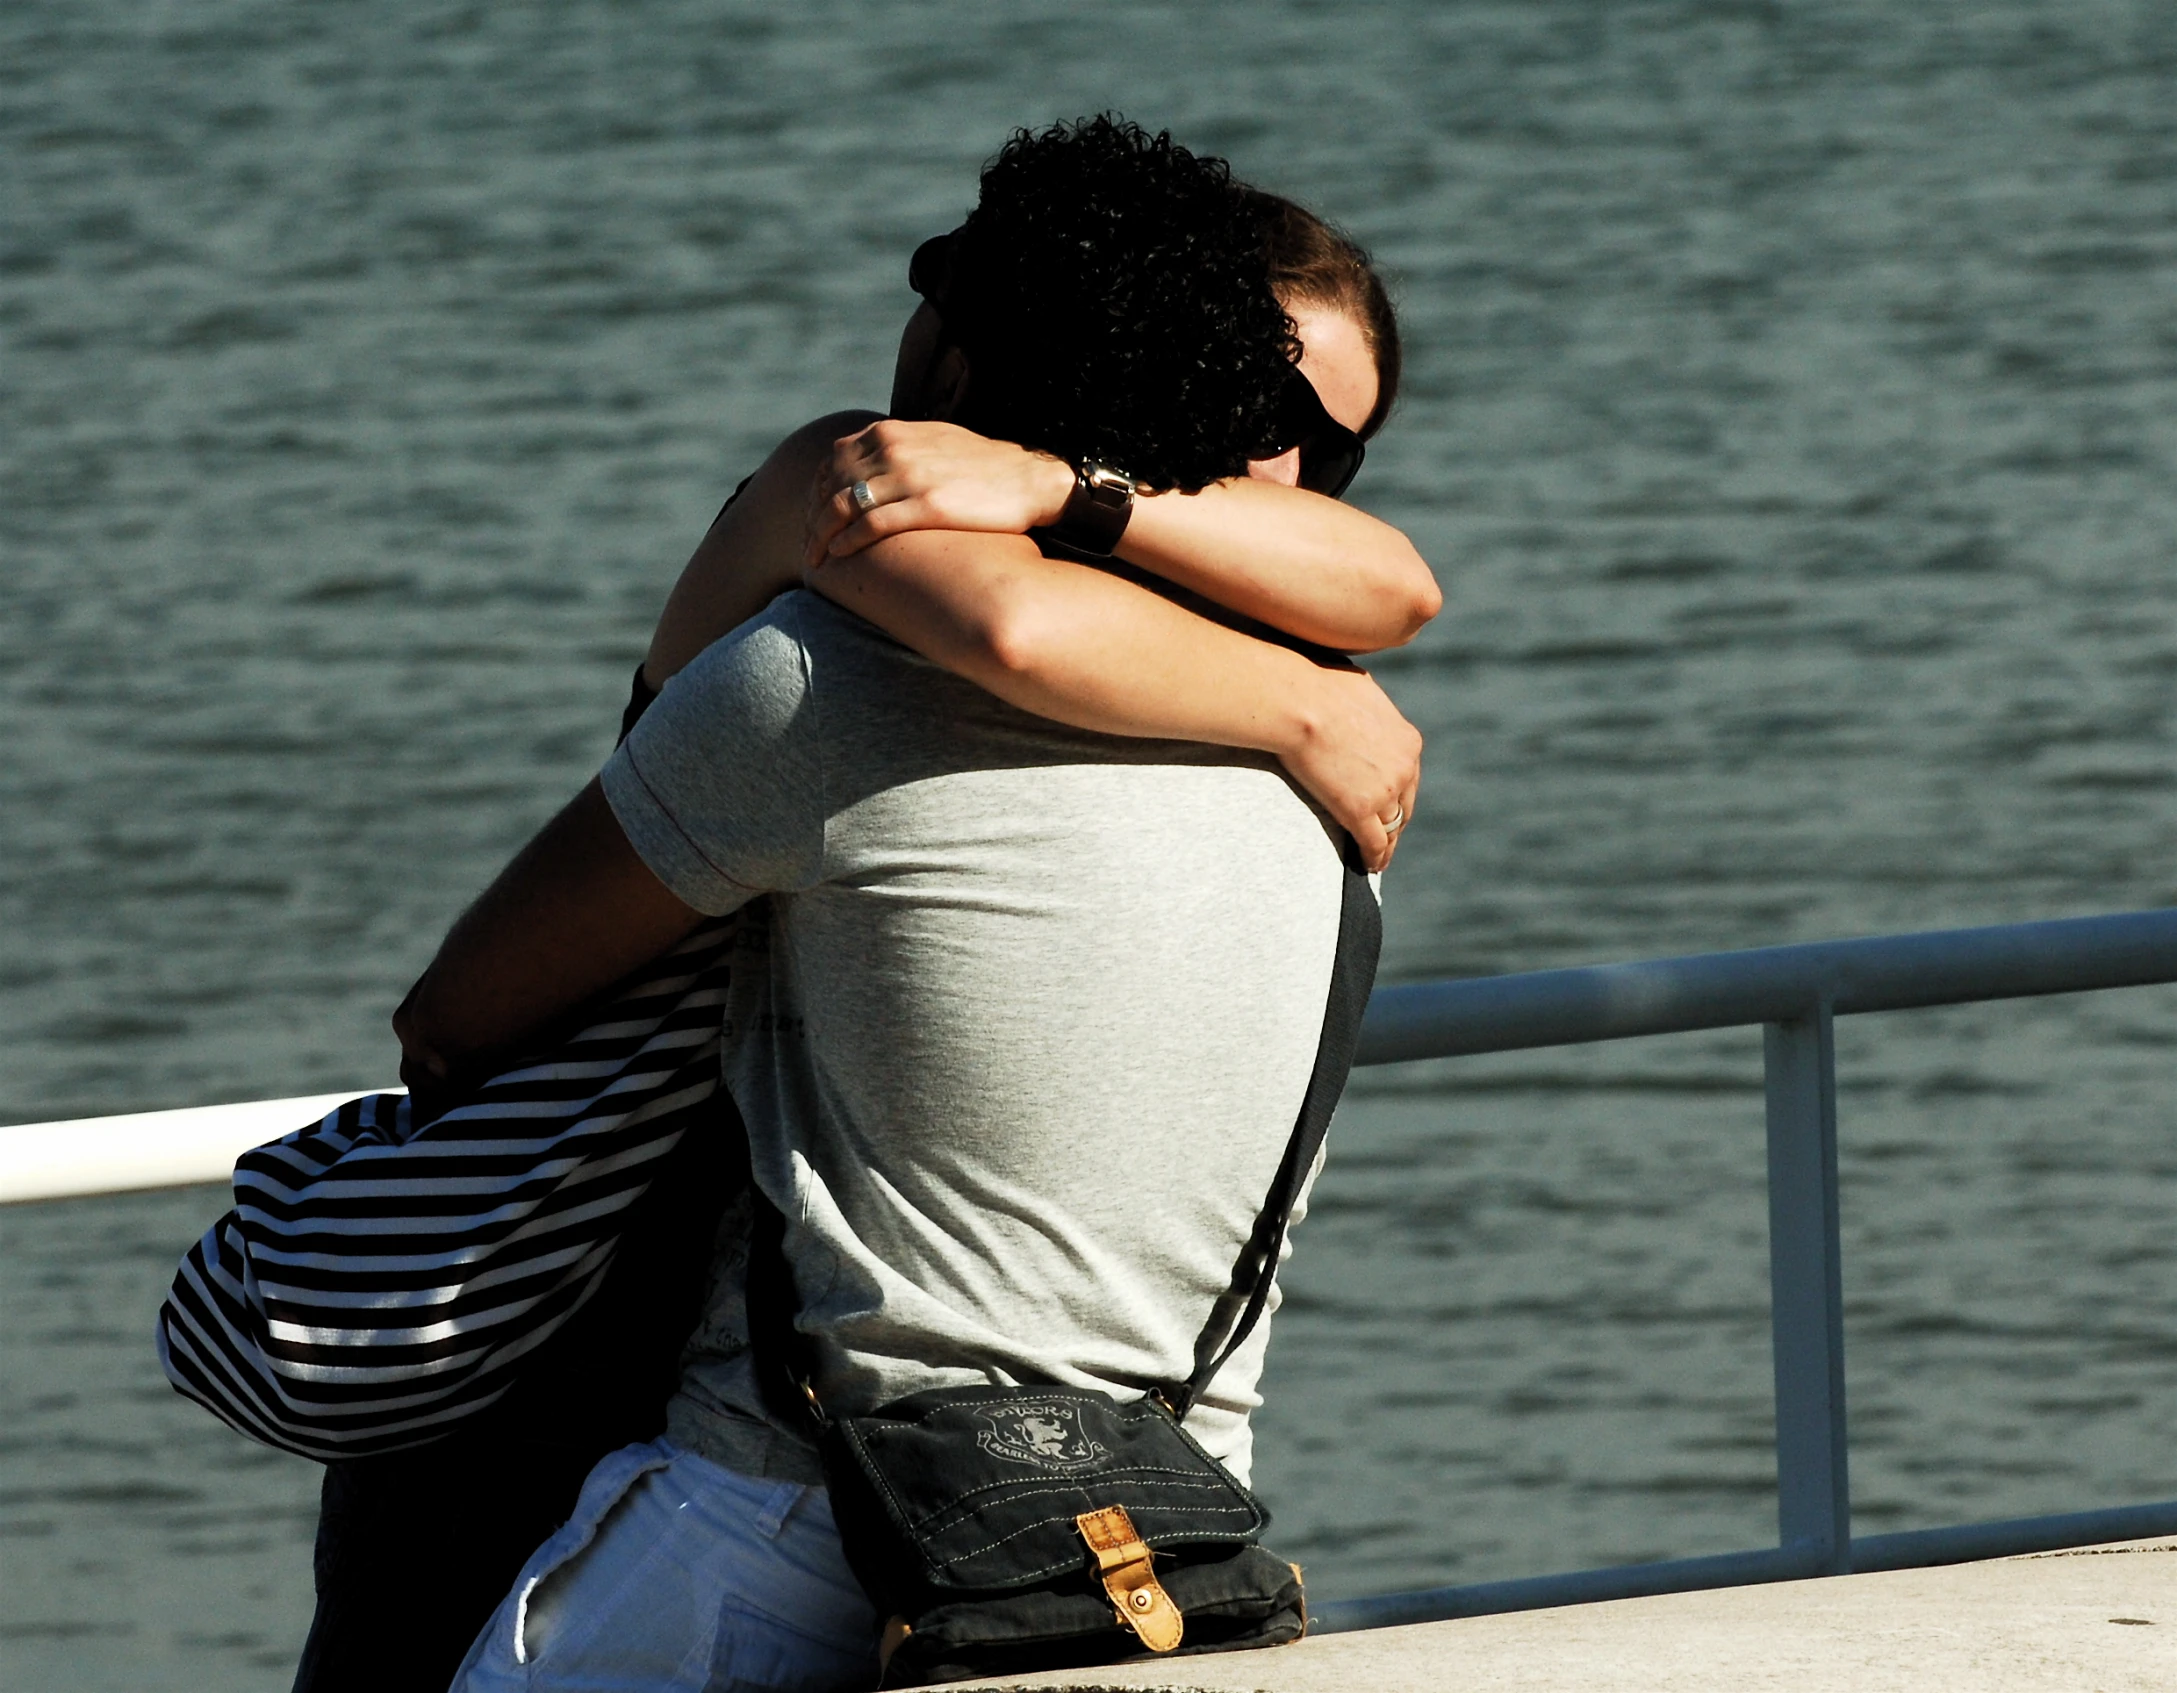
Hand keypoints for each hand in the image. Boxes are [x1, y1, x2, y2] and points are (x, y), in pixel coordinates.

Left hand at [804, 420, 1075, 567]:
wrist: (1030, 479)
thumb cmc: (982, 467)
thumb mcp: (933, 442)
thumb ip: (897, 448)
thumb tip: (870, 462)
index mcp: (891, 432)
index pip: (833, 462)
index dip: (815, 494)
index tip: (812, 520)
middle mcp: (895, 449)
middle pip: (831, 485)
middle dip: (812, 519)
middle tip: (807, 547)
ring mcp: (910, 476)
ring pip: (844, 506)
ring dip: (822, 536)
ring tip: (816, 559)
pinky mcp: (928, 505)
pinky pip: (872, 524)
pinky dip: (849, 541)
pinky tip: (840, 556)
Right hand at [1277, 661, 1422, 872]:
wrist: (1300, 703)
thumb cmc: (1318, 686)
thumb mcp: (1360, 689)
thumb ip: (1368, 707)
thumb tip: (1358, 701)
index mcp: (1407, 740)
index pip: (1408, 776)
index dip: (1399, 793)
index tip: (1390, 802)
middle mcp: (1404, 768)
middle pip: (1404, 805)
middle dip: (1396, 821)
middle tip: (1387, 835)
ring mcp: (1385, 791)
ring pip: (1391, 827)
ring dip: (1387, 844)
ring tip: (1378, 857)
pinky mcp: (1360, 810)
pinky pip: (1373, 843)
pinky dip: (1374, 857)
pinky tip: (1370, 865)